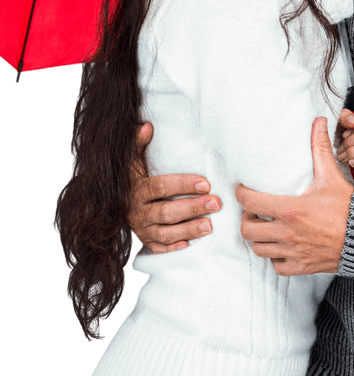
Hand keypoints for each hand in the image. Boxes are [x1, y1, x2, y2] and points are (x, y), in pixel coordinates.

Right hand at [128, 122, 221, 252]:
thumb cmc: (132, 180)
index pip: (161, 187)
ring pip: (165, 233)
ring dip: (188, 229)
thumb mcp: (132, 162)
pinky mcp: (145, 242)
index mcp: (136, 190)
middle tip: (216, 203)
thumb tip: (147, 126)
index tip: (206, 183)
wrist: (114, 205)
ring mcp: (141, 229)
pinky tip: (190, 245)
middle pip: (166, 212)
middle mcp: (137, 212)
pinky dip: (173, 248)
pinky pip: (159, 249)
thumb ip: (138, 144)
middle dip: (192, 208)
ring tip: (210, 225)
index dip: (183, 185)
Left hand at [237, 117, 353, 274]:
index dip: (242, 193)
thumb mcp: (331, 175)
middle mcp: (287, 233)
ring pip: (258, 249)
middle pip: (247, 229)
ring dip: (259, 238)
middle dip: (246, 218)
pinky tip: (281, 245)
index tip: (244, 188)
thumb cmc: (348, 207)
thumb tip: (319, 120)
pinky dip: (275, 257)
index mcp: (290, 209)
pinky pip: (276, 266)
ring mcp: (293, 253)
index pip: (249, 201)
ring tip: (265, 226)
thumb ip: (320, 148)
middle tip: (254, 210)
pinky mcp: (301, 267)